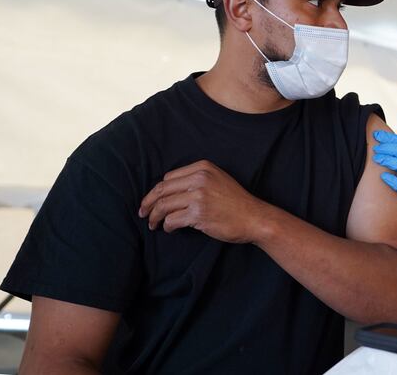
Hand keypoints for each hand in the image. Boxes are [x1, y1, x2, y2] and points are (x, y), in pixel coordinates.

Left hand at [139, 160, 270, 243]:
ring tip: (153, 224)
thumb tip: (169, 192)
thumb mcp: (218, 180)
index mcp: (203, 167)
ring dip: (154, 216)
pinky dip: (167, 226)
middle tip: (143, 213)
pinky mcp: (198, 214)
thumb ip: (196, 180)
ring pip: (163, 205)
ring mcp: (199, 196)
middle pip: (162, 190)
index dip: (157, 191)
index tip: (152, 201)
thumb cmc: (236, 202)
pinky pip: (172, 219)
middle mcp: (199, 178)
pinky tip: (170, 229)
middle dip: (148, 203)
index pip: (169, 178)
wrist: (254, 217)